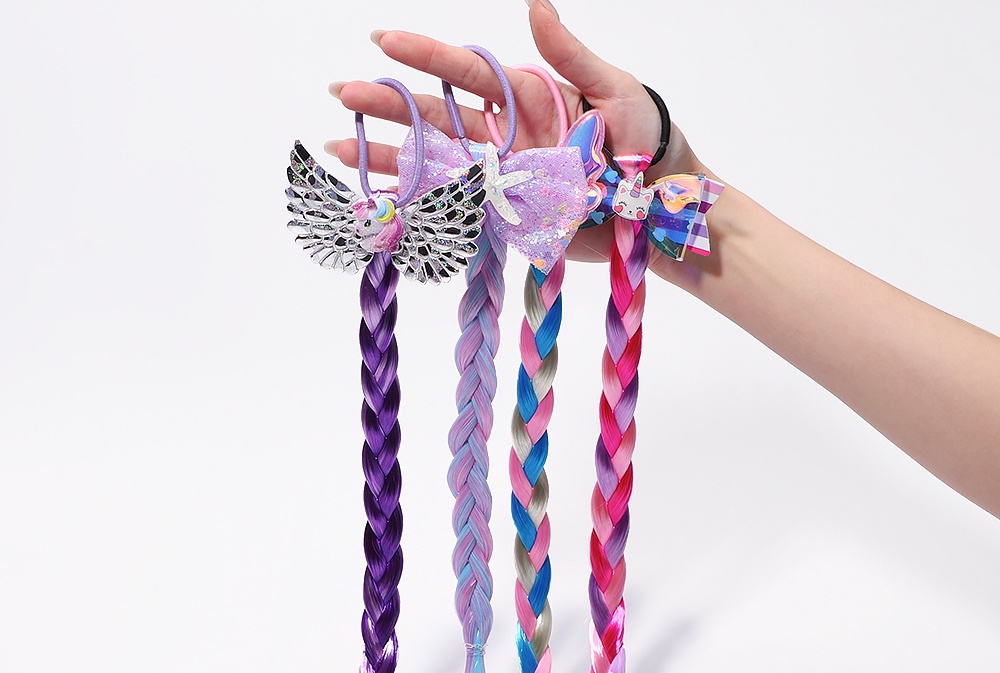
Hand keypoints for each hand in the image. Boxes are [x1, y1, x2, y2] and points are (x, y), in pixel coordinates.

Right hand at [325, 0, 707, 263]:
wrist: (655, 205)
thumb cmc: (642, 137)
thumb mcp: (612, 88)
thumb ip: (569, 54)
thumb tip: (535, 3)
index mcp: (524, 95)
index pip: (465, 71)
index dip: (425, 56)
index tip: (384, 41)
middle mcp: (503, 133)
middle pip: (436, 115)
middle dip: (389, 104)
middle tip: (342, 94)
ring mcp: (498, 176)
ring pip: (435, 161)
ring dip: (389, 155)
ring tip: (341, 148)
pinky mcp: (503, 216)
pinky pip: (454, 208)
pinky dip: (418, 205)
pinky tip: (381, 197)